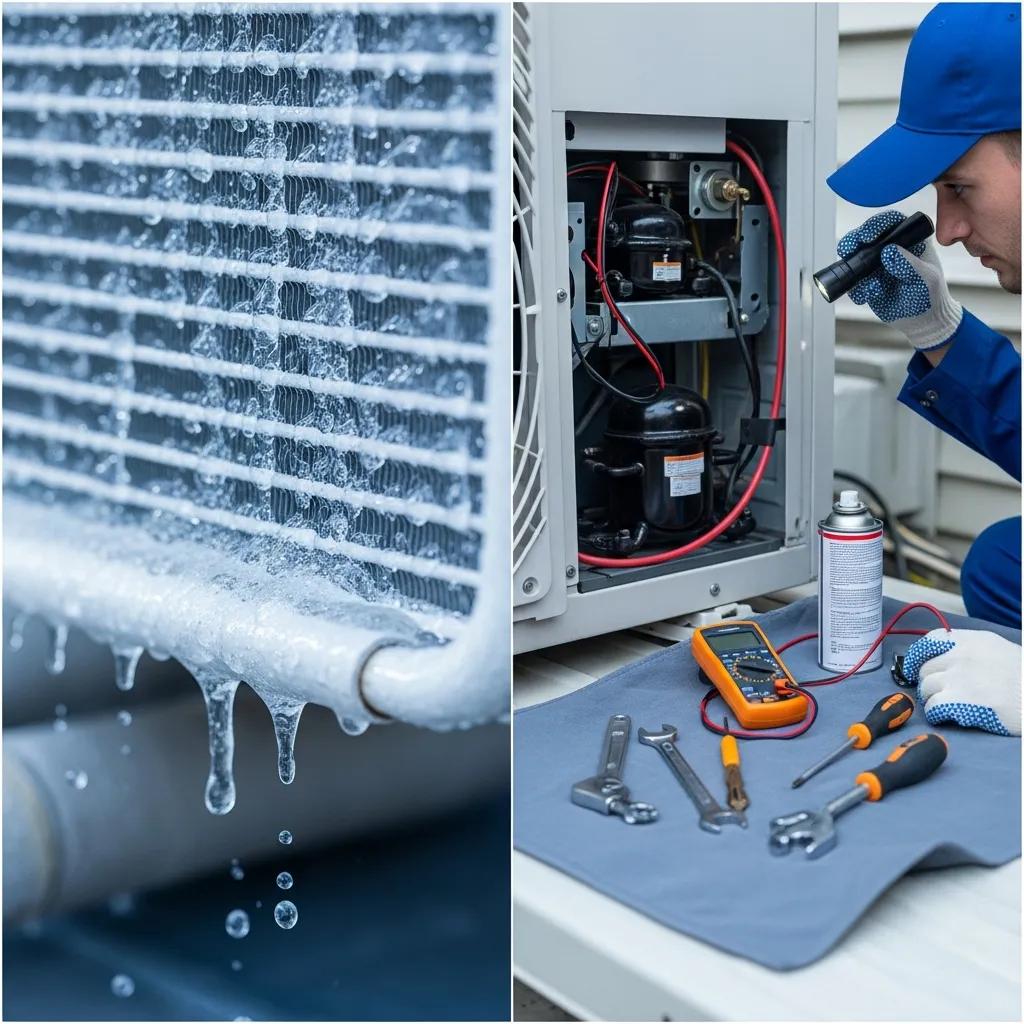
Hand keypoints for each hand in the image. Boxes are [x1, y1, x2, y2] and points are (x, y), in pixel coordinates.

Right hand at [838, 210, 962, 350]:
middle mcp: (889, 249)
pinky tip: (868, 296)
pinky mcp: (865, 282)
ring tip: (857, 279)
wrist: (922, 320)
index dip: (876, 225)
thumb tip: (888, 251)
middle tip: (849, 249)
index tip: (868, 236)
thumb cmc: (931, 295)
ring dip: (850, 265)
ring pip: (854, 257)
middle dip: (854, 241)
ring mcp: (875, 265)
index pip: (890, 223)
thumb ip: (909, 264)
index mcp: (908, 240)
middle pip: (866, 236)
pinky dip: (855, 288)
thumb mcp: (926, 278)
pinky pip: (853, 282)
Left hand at [900, 628, 1020, 735]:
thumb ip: (969, 649)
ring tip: (948, 706)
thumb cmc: (1023, 678)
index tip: (916, 668)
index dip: (919, 656)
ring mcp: (959, 677)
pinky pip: (933, 707)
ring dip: (933, 699)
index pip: (930, 641)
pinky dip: (936, 714)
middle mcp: (961, 655)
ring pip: (926, 688)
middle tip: (939, 693)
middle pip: (926, 668)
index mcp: (971, 640)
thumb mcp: (998, 650)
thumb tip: (942, 658)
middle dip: (929, 682)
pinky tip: (948, 716)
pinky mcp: (960, 701)